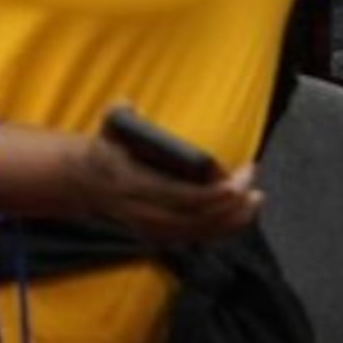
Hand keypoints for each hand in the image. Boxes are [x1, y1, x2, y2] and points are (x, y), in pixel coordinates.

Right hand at [65, 128, 264, 246]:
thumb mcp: (107, 128)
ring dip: (233, 219)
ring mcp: (152, 229)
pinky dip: (223, 228)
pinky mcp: (161, 236)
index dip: (210, 195)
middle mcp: (144, 213)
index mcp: (133, 186)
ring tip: (256, 200)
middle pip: (197, 219)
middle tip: (253, 184)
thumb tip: (129, 105)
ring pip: (201, 232)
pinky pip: (198, 237)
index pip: (178, 197)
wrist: (86, 183)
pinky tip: (243, 213)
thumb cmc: (106, 151)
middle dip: (230, 206)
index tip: (234, 183)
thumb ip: (117, 113)